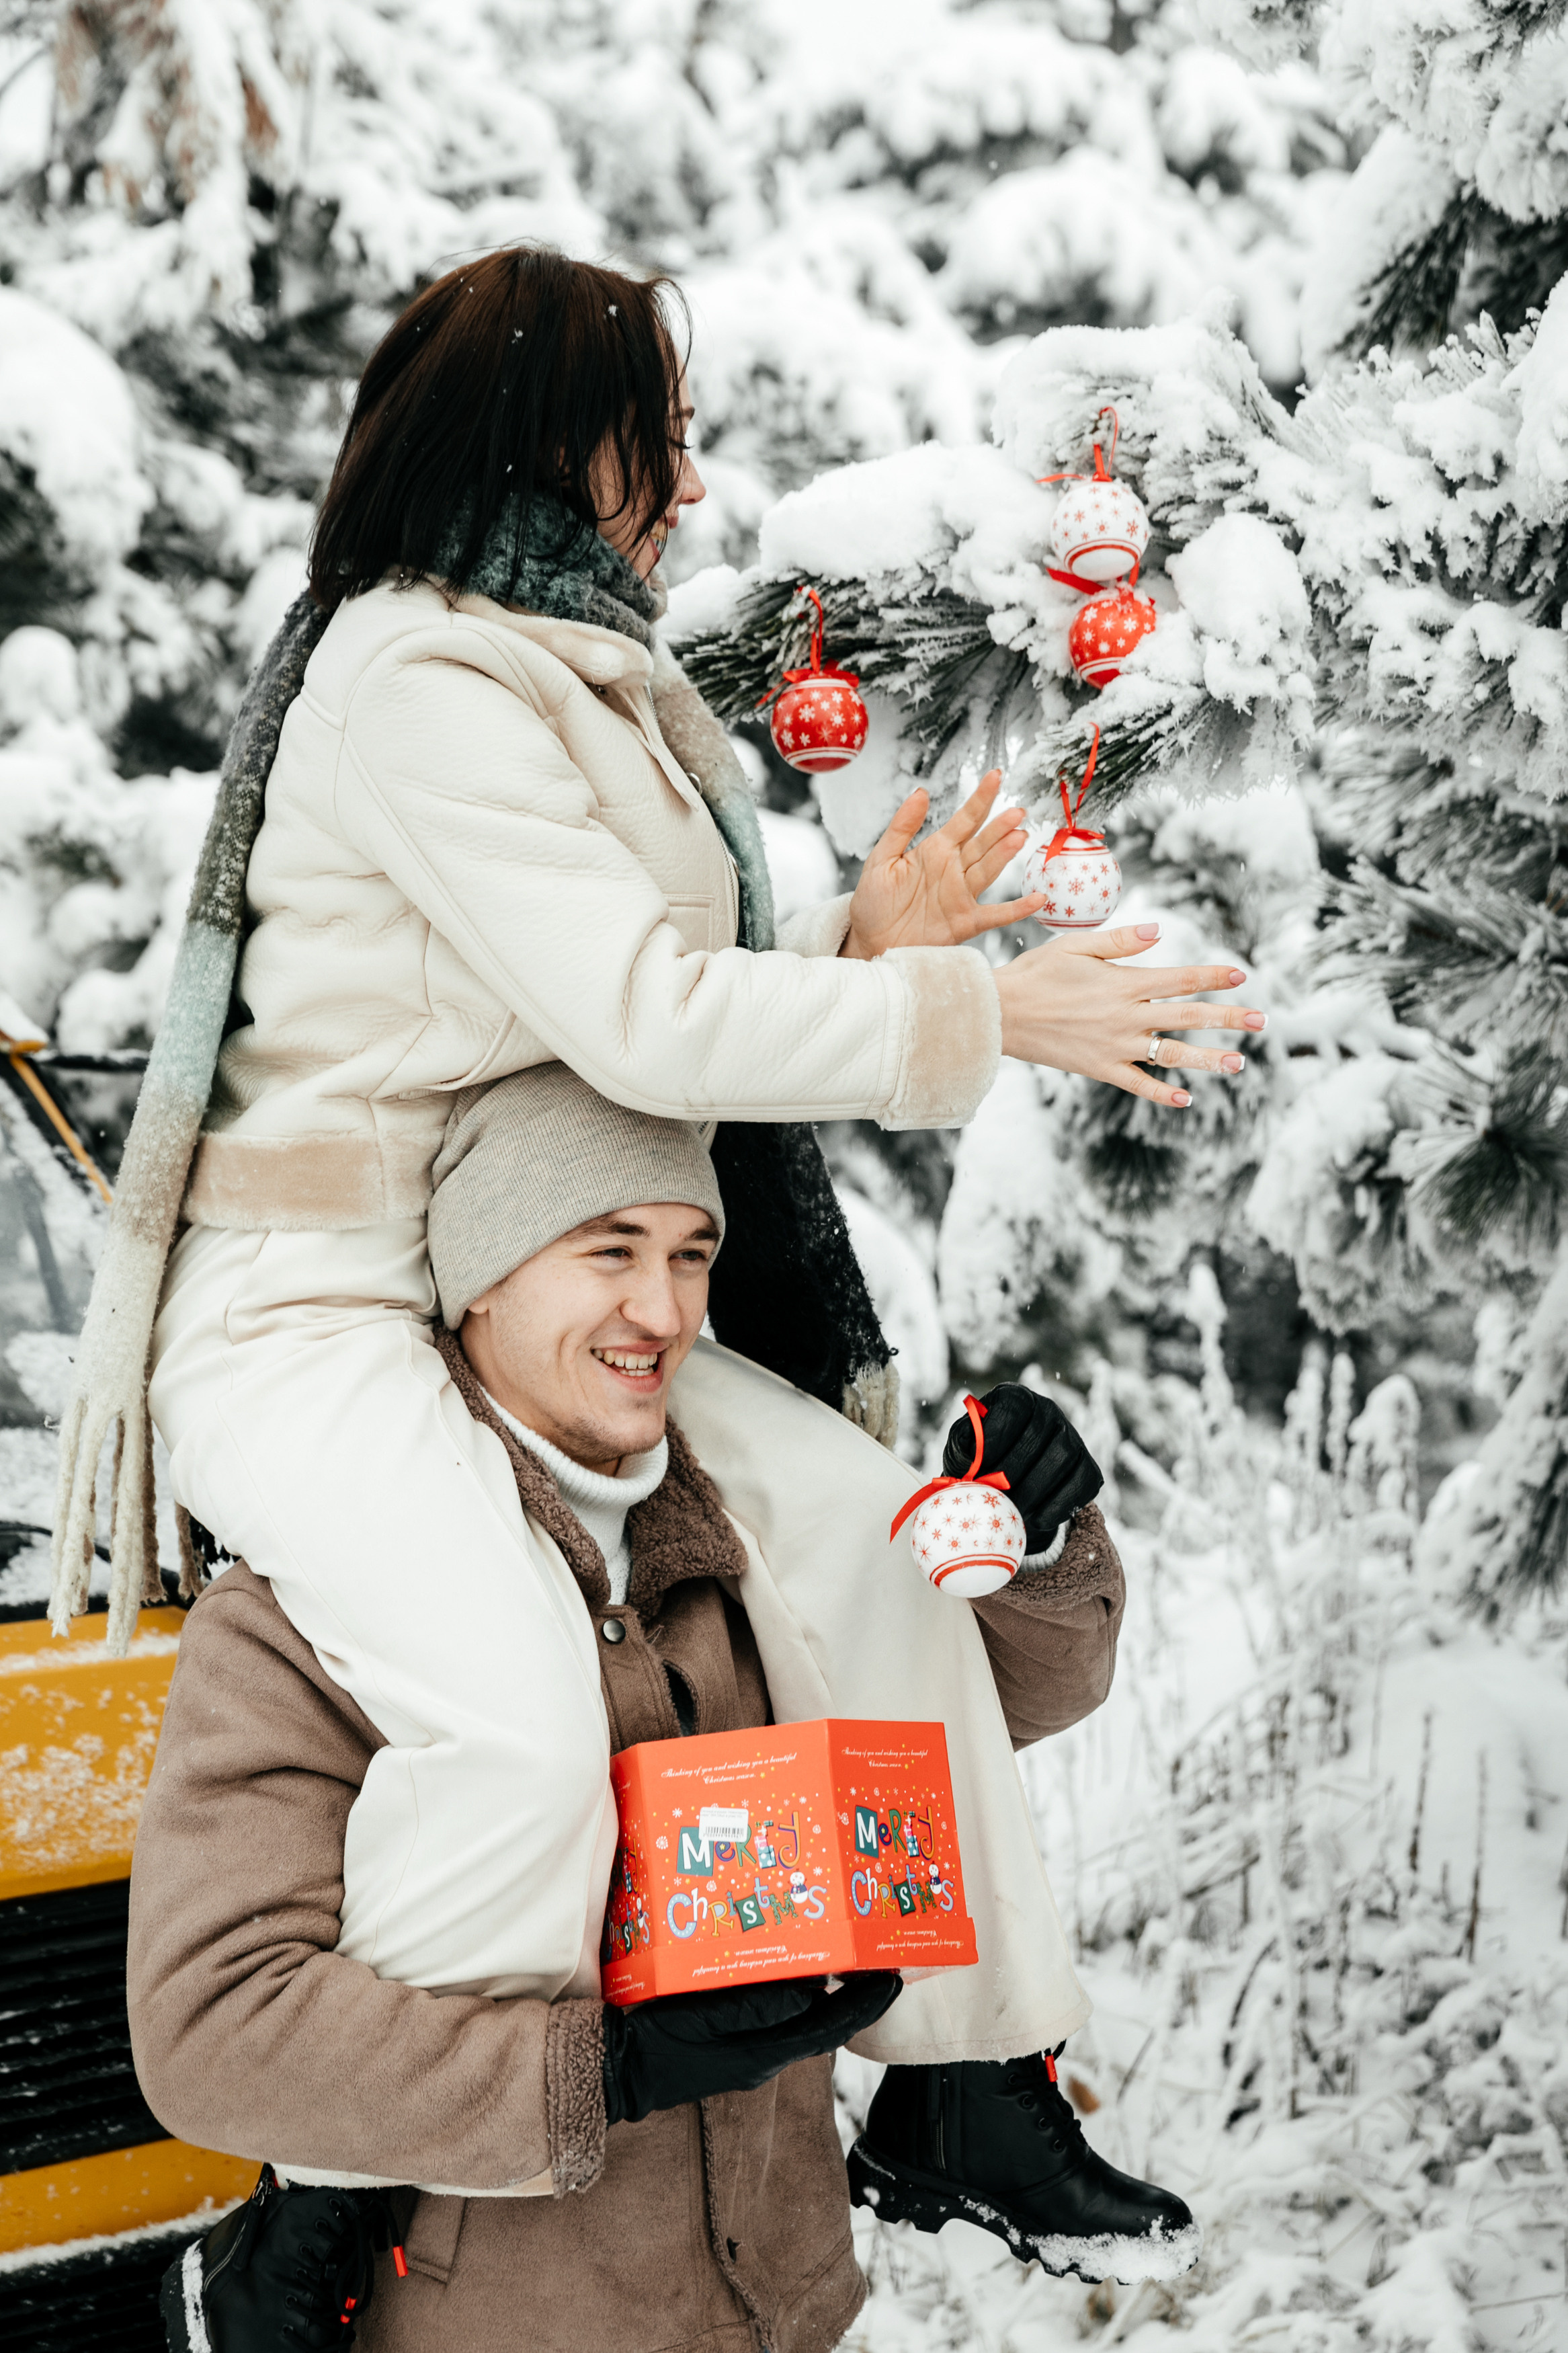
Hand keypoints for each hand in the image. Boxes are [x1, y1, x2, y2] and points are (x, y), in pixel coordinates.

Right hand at [601, 1971, 901, 2123]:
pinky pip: (781, 2023)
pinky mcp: (736, 2048)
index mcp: (761, 2055)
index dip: (864, 2006)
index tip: (893, 1981)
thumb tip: (810, 1993)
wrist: (620, 2072)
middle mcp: (764, 2059)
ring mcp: (750, 2056)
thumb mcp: (702, 2017)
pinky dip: (801, 2000)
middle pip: (823, 2027)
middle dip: (855, 1998)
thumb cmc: (656, 2042)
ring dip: (831, 1997)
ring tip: (852, 1963)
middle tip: (881, 1963)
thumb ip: (754, 2007)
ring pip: (804, 2024)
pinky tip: (800, 1976)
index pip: (828, 2030)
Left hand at [841, 772, 1044, 959]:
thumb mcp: (881, 859)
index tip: (995, 776)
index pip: (964, 819)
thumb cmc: (873, 902)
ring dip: (1004, 855)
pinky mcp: (965, 923)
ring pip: (989, 870)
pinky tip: (1037, 899)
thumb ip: (901, 827)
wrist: (870, 941)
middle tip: (1016, 812)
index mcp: (935, 850)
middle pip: (982, 843)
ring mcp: (962, 895)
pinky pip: (996, 915)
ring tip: (1019, 837)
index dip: (980, 798)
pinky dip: (1017, 909)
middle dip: (999, 827)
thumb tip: (920, 792)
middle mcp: (953, 869)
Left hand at [943, 1386, 1101, 1555]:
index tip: (977, 1469)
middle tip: (991, 1499)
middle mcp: (1048, 1410)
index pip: (1012, 1407)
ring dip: (1033, 1490)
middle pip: (1037, 1436)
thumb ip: (962, 1446)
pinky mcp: (1088, 1467)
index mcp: (1015, 1399)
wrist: (1007, 1489)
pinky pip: (1083, 1483)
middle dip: (1010, 1474)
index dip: (994, 1439)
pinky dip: (1059, 1505)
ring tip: (1011, 1511)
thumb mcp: (962, 1449)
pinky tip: (1036, 1519)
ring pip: (1061, 1458)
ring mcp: (1072, 1437)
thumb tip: (972, 1456)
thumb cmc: (978, 1463)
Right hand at [993, 925, 1264, 1108]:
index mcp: (1125, 983)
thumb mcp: (1076, 946)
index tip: (1242, 975)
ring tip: (1238, 1064)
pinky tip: (1185, 1100)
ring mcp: (1116, 1046)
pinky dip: (1161, 1094)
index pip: (1181, 978)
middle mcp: (1127, 1016)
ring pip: (1171, 1055)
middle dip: (1228, 1018)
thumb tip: (1159, 931)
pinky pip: (1138, 1085)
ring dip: (1207, 1059)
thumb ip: (1120, 940)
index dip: (1214, 976)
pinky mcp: (1100, 1069)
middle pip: (1188, 1017)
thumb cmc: (1036, 973)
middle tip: (1261, 1021)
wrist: (1001, 1014)